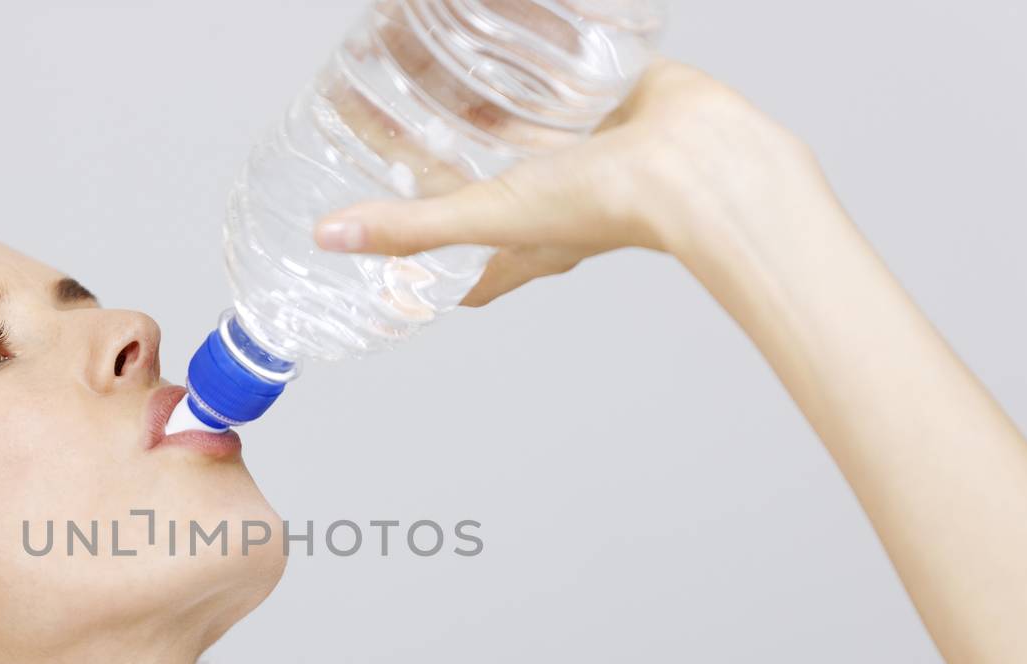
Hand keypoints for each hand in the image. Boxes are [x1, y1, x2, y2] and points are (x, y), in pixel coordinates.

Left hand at [311, 59, 820, 306]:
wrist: (697, 159)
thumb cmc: (605, 205)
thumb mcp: (488, 218)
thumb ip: (411, 228)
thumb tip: (329, 238)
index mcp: (521, 242)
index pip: (459, 265)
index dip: (421, 259)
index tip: (384, 239)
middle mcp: (550, 200)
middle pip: (478, 182)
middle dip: (438, 159)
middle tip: (396, 125)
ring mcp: (583, 153)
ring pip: (515, 129)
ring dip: (480, 105)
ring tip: (433, 68)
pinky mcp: (611, 104)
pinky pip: (562, 83)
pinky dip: (534, 63)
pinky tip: (509, 35)